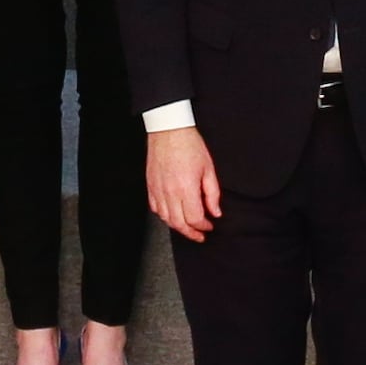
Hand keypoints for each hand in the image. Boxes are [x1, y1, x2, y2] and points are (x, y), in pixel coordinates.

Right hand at [145, 123, 221, 239]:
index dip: (203, 226)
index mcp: (186, 188)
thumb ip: (213, 193)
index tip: (209, 225)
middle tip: (199, 235)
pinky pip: (155, 208)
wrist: (169, 130)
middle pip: (179, 223)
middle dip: (191, 233)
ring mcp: (158, 189)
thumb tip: (215, 211)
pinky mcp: (150, 185)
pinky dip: (164, 215)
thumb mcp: (208, 168)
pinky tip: (172, 214)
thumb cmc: (189, 145)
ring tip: (187, 227)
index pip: (194, 218)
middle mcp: (170, 192)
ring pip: (166, 219)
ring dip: (178, 226)